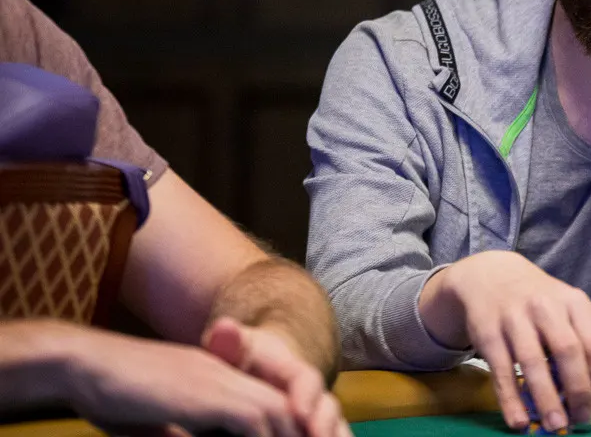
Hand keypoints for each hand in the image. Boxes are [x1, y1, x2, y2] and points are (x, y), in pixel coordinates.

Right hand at [68, 327, 303, 436]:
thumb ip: (182, 433)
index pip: (271, 404)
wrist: (82, 365)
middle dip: (304, 433)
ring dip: (293, 435)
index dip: (290, 429)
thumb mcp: (157, 423)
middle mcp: (227, 375)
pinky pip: (254, 418)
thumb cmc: (112, 395)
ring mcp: (219, 379)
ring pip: (278, 412)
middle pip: (285, 407)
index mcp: (219, 379)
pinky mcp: (207, 392)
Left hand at [202, 316, 350, 436]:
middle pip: (328, 407)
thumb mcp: (233, 349)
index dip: (306, 396)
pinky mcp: (314, 429)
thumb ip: (228, 343)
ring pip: (336, 426)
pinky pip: (333, 435)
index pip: (306, 380)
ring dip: (337, 435)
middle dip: (325, 425)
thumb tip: (224, 327)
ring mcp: (317, 413)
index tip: (300, 413)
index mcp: (292, 371)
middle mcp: (312, 392)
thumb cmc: (243, 360)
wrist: (259, 368)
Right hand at [420, 251, 590, 431]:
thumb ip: (580, 342)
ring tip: (557, 426)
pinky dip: (510, 400)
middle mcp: (546, 306)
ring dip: (547, 399)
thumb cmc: (537, 302)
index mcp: (574, 302)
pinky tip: (519, 422)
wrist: (489, 275)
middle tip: (583, 421)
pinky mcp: (487, 330)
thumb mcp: (564, 308)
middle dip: (579, 392)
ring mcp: (514, 317)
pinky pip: (501, 370)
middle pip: (569, 352)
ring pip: (534, 362)